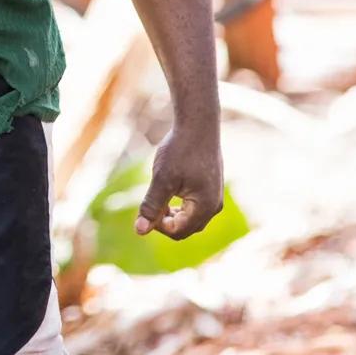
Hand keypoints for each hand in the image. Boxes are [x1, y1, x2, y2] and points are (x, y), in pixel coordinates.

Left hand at [134, 123, 222, 239]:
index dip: (157, 225)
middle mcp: (215, 206)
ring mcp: (215, 196)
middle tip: (152, 201)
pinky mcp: (212, 187)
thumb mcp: (162, 178)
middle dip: (166, 220)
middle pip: (186, 228)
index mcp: (205, 207)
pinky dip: (180, 204)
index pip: (178, 232)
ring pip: (191, 218)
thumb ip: (152, 206)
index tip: (146, 207)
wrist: (198, 122)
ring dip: (172, 213)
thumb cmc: (180, 149)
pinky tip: (169, 187)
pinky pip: (196, 206)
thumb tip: (139, 231)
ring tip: (159, 195)